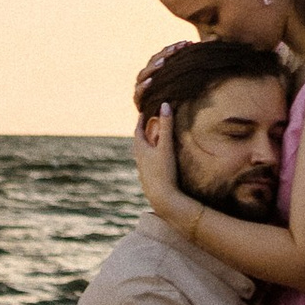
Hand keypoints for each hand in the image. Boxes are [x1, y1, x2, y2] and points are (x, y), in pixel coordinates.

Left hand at [131, 112, 191, 232]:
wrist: (163, 199)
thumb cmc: (163, 171)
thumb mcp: (166, 146)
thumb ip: (167, 126)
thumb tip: (165, 104)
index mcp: (141, 150)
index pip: (138, 131)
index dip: (140, 121)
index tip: (143, 113)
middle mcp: (140, 160)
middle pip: (139, 143)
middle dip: (143, 132)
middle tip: (148, 124)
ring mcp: (144, 172)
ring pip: (143, 155)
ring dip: (148, 146)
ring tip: (154, 141)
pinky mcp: (150, 180)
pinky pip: (149, 165)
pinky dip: (152, 157)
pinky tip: (159, 162)